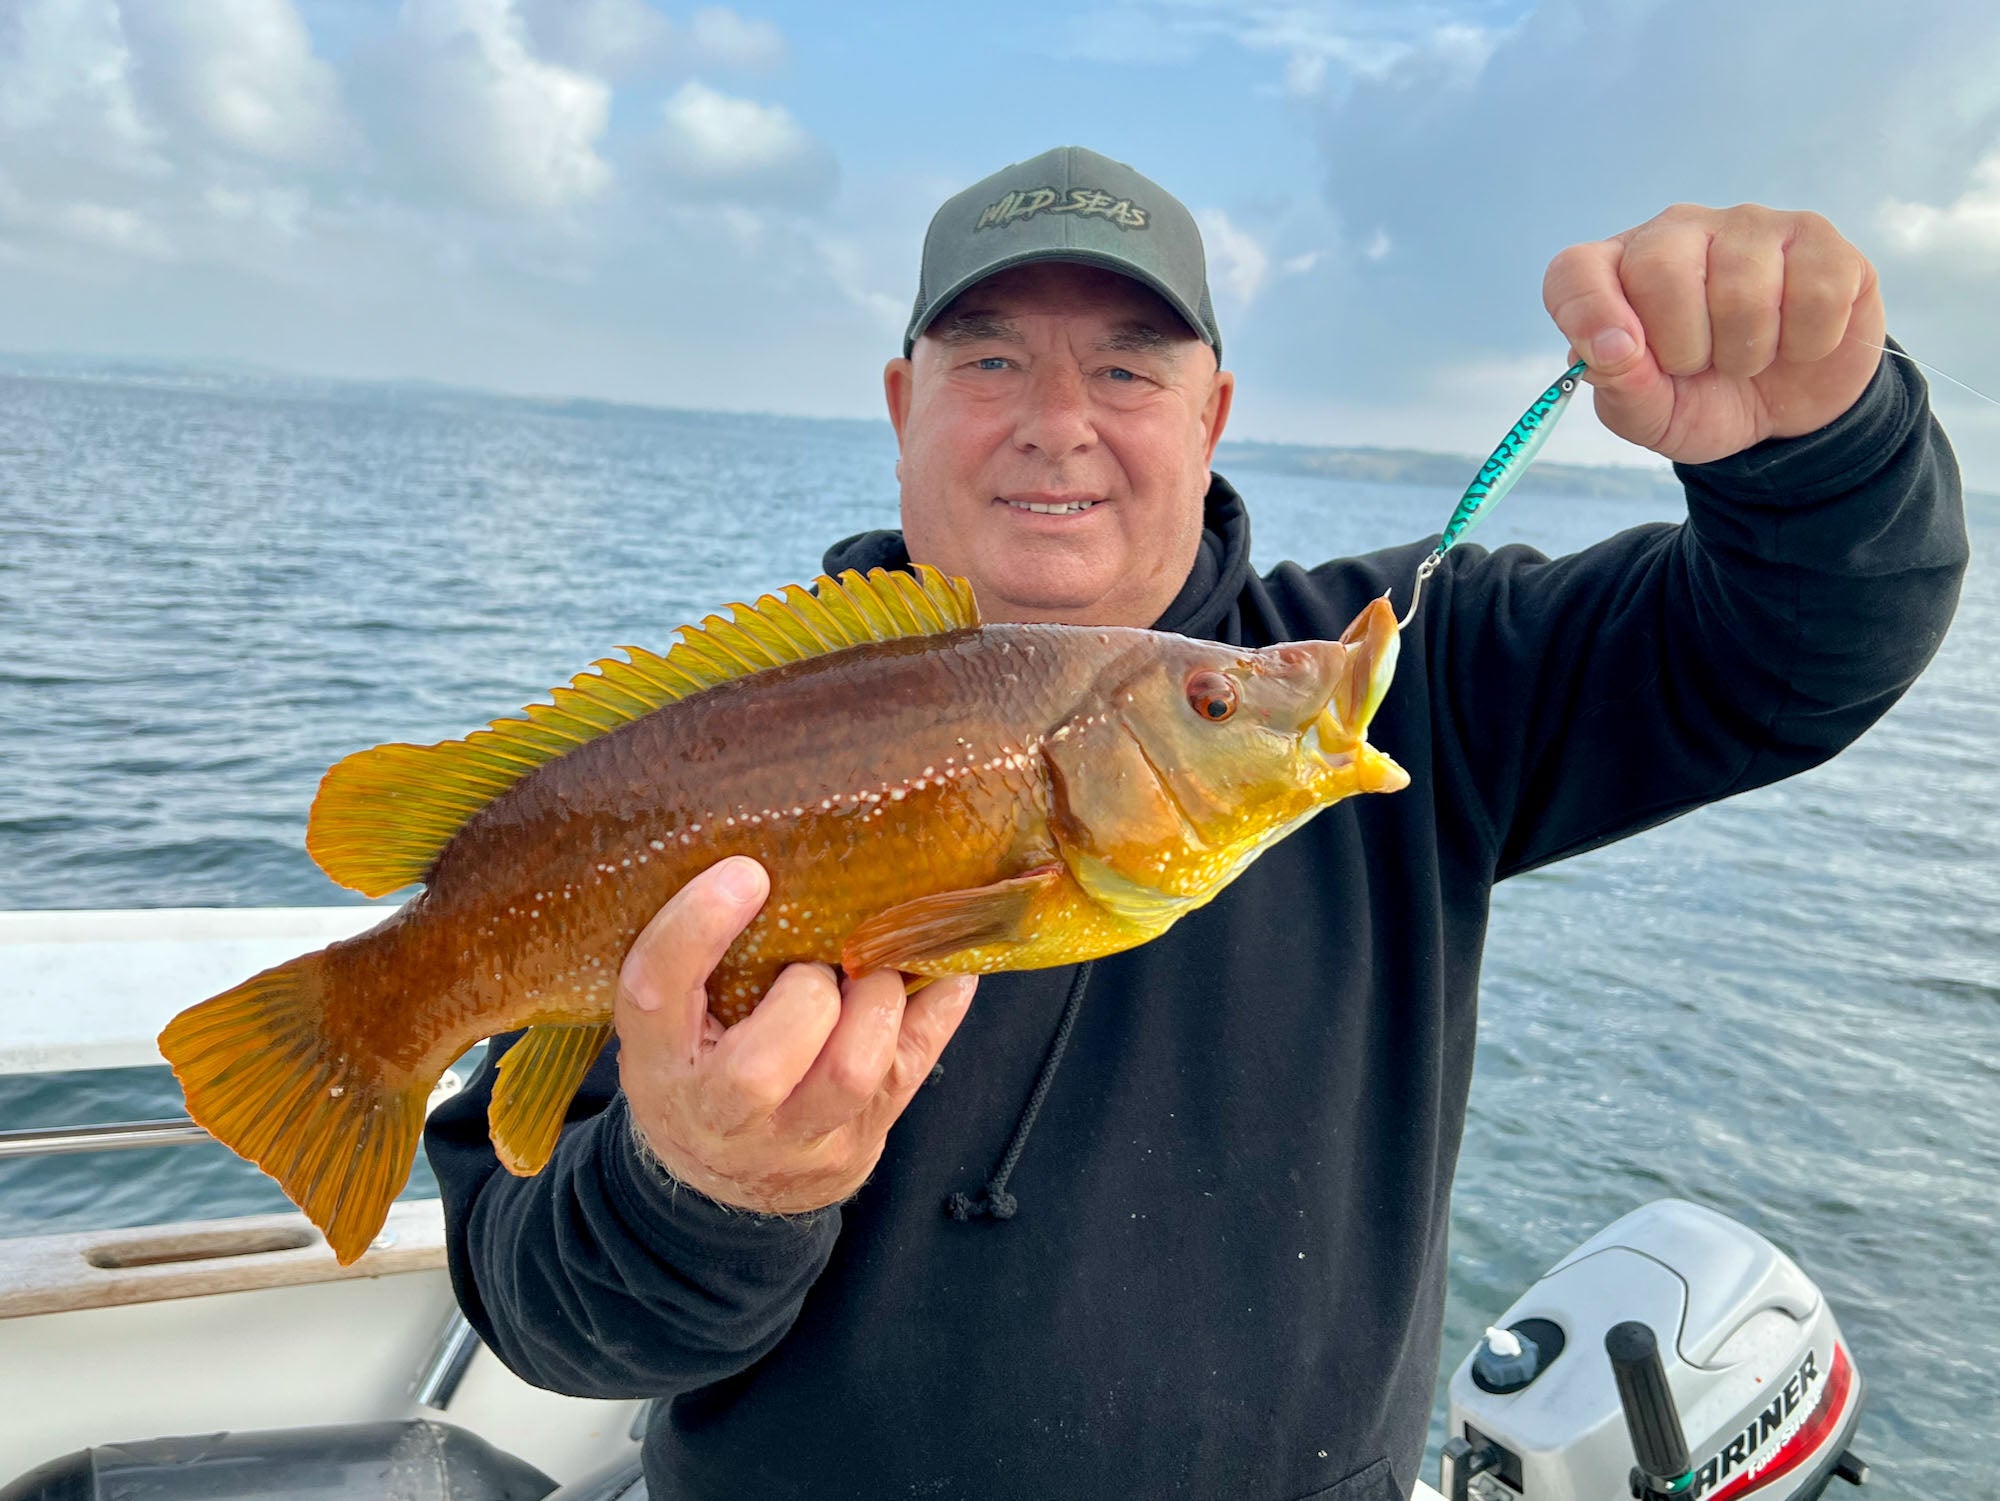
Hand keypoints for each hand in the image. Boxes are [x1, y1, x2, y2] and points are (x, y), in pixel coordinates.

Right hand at [614, 856, 976, 1213]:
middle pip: (760, 1067)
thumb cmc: (697, 1068)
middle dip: (808, 990)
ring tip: (872, 972)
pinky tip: (943, 967)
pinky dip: (939, 1003)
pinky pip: (913, 1067)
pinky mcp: (854, 1145)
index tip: (746, 872)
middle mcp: (719, 1114)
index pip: (656, 992)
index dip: (697, 928)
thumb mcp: (671, 1021)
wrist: (723, 1178)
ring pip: (851, 1072)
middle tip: (818, 963)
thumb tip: (768, 859)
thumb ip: (697, 960)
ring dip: (876, 1000)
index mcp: (657, 1061)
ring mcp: (793, 1141)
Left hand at [1543, 204, 1885, 464]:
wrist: (1787, 416)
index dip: (1586, 311)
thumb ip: (1620, 387)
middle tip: (1700, 365)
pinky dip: (1807, 343)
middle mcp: (1679, 232)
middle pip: (1659, 271)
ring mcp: (1751, 226)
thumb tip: (1611, 350)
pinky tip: (1798, 340)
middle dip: (1683, 346)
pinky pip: (1816, 293)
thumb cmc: (1704, 402)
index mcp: (1619, 271)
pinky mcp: (1818, 239)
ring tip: (1749, 356)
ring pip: (1742, 290)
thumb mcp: (1652, 415)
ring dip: (1748, 353)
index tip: (1615, 356)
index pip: (1575, 270)